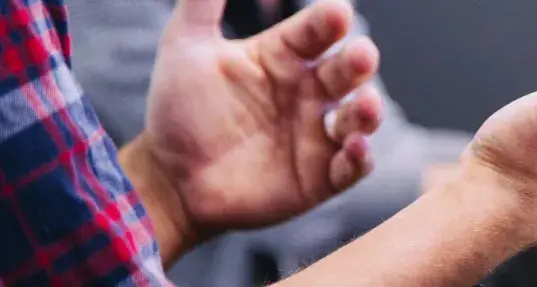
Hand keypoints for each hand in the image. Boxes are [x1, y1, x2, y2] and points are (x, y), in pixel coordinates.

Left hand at [128, 0, 382, 239]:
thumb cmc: (179, 111)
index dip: (328, 22)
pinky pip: (351, 166)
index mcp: (283, 58)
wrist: (168, 179)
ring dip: (368, 110)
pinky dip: (360, 157)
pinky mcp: (320, 177)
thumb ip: (203, 2)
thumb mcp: (185, 48)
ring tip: (363, 104)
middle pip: (346, 71)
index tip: (338, 13)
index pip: (315, 32)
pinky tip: (354, 146)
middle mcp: (307, 93)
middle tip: (362, 54)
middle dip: (359, 62)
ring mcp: (316, 135)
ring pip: (358, 117)